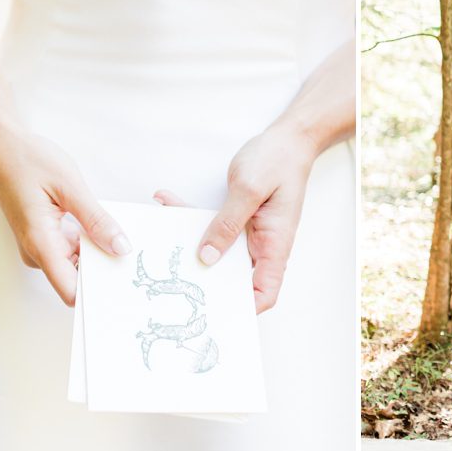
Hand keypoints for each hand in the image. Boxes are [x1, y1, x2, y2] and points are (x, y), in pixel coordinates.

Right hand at [0, 131, 131, 305]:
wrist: (1, 148)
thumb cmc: (28, 161)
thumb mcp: (70, 187)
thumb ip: (96, 220)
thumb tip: (121, 247)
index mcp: (40, 243)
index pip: (70, 291)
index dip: (97, 291)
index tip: (122, 282)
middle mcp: (37, 252)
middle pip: (76, 279)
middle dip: (103, 270)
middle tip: (132, 255)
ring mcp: (39, 247)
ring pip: (75, 265)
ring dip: (97, 254)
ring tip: (120, 237)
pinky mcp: (43, 238)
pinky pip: (70, 250)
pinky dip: (89, 242)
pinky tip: (103, 227)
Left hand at [160, 123, 318, 313]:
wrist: (288, 139)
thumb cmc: (278, 161)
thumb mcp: (249, 189)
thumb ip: (227, 223)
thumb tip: (207, 257)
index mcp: (275, 244)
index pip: (265, 292)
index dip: (244, 308)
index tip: (214, 311)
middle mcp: (263, 245)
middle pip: (233, 278)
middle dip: (203, 278)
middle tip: (171, 277)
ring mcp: (250, 234)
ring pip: (217, 252)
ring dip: (190, 242)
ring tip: (162, 227)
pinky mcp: (239, 221)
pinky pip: (214, 229)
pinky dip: (192, 218)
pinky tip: (169, 202)